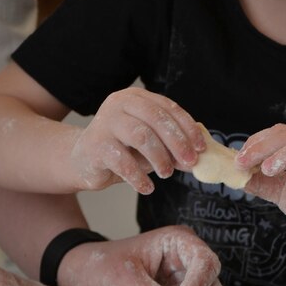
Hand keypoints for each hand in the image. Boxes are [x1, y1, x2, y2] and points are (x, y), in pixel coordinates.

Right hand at [71, 87, 205, 192]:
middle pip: (156, 119)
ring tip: (166, 173)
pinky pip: (123, 162)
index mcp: (136, 98)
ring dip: (159, 158)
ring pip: (141, 136)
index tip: (201, 148)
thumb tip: (198, 159)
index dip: (188, 128)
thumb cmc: (123, 150)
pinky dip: (139, 177)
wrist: (84, 161)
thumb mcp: (151, 145)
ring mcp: (105, 122)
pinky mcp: (96, 145)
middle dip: (177, 142)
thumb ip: (173, 148)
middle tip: (189, 162)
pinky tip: (147, 187)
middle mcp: (119, 104)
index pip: (168, 108)